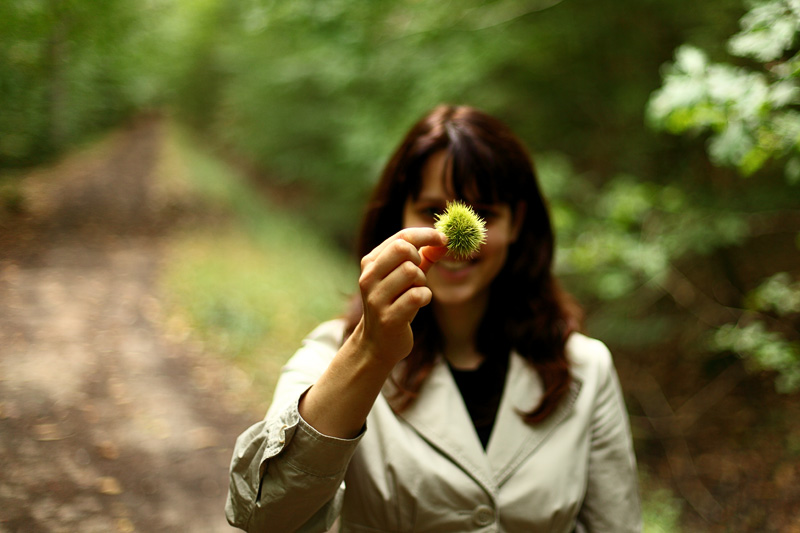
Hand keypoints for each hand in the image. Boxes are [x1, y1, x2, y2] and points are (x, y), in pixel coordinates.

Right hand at [355, 228, 446, 365]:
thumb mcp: (406, 278)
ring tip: (415, 293)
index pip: (401, 237)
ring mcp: (376, 298)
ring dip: (422, 282)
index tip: (443, 239)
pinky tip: (418, 305)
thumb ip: (423, 258)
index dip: (426, 235)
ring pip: (411, 272)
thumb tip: (443, 241)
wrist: (377, 344)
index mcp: (370, 263)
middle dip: (419, 259)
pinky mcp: (388, 318)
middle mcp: (368, 278)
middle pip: (403, 249)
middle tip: (418, 275)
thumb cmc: (394, 305)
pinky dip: (425, 297)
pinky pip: (417, 296)